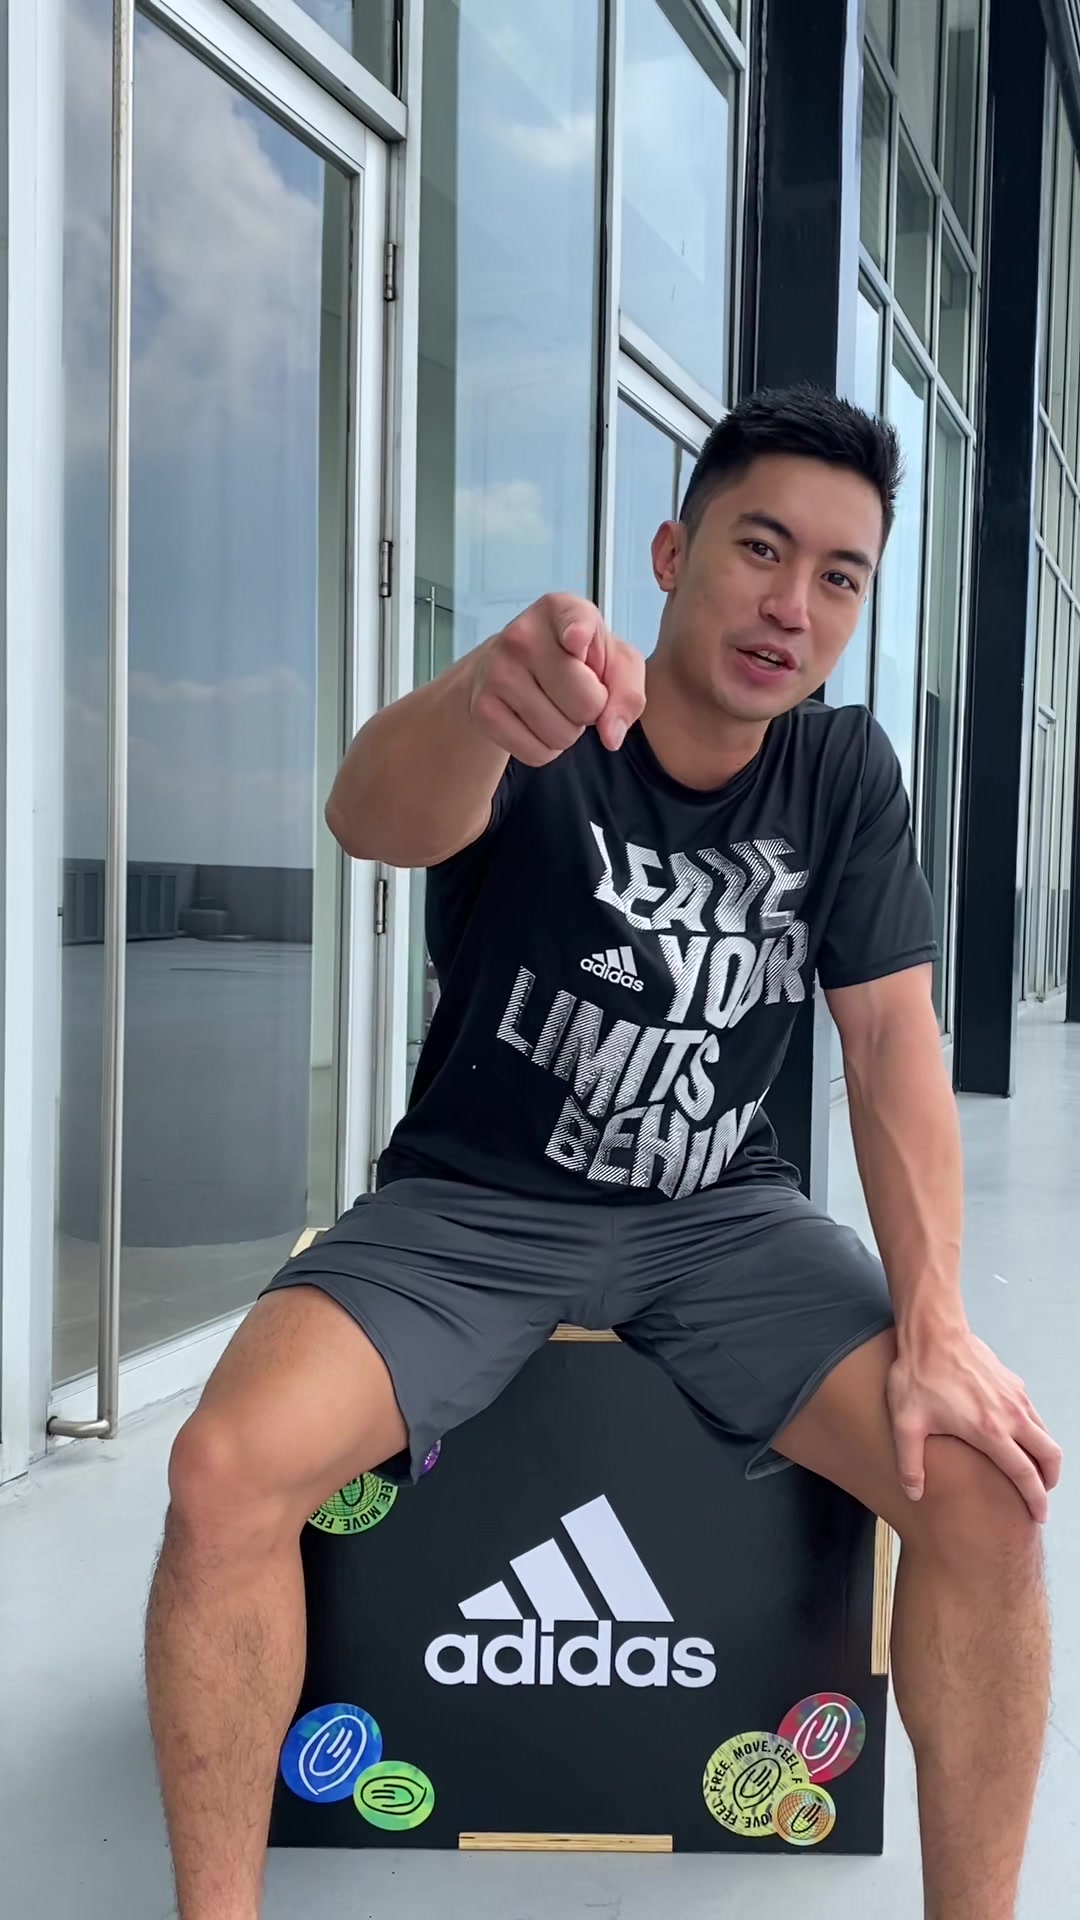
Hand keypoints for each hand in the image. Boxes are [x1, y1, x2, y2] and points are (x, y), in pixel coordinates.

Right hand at [468, 593, 644, 766]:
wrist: (510, 666)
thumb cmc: (573, 659)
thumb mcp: (614, 660)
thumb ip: (627, 691)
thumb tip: (610, 735)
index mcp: (559, 610)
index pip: (575, 623)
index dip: (579, 634)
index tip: (576, 638)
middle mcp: (522, 636)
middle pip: (586, 704)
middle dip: (592, 711)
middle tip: (577, 693)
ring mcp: (498, 673)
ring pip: (562, 735)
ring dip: (569, 732)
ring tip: (556, 705)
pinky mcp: (483, 710)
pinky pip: (536, 754)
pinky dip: (546, 748)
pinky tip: (538, 722)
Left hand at [887, 1326, 1062, 1522]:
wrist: (933, 1331)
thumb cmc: (918, 1375)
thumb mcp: (906, 1423)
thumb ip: (910, 1463)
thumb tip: (914, 1493)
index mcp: (990, 1431)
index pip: (1025, 1475)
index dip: (1035, 1499)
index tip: (1039, 1516)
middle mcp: (1011, 1415)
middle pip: (1049, 1456)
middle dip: (1050, 1482)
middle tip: (1039, 1497)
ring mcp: (1015, 1397)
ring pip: (1045, 1434)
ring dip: (1044, 1456)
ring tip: (1030, 1471)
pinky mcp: (1013, 1383)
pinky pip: (1033, 1415)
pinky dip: (1035, 1433)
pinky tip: (1016, 1438)